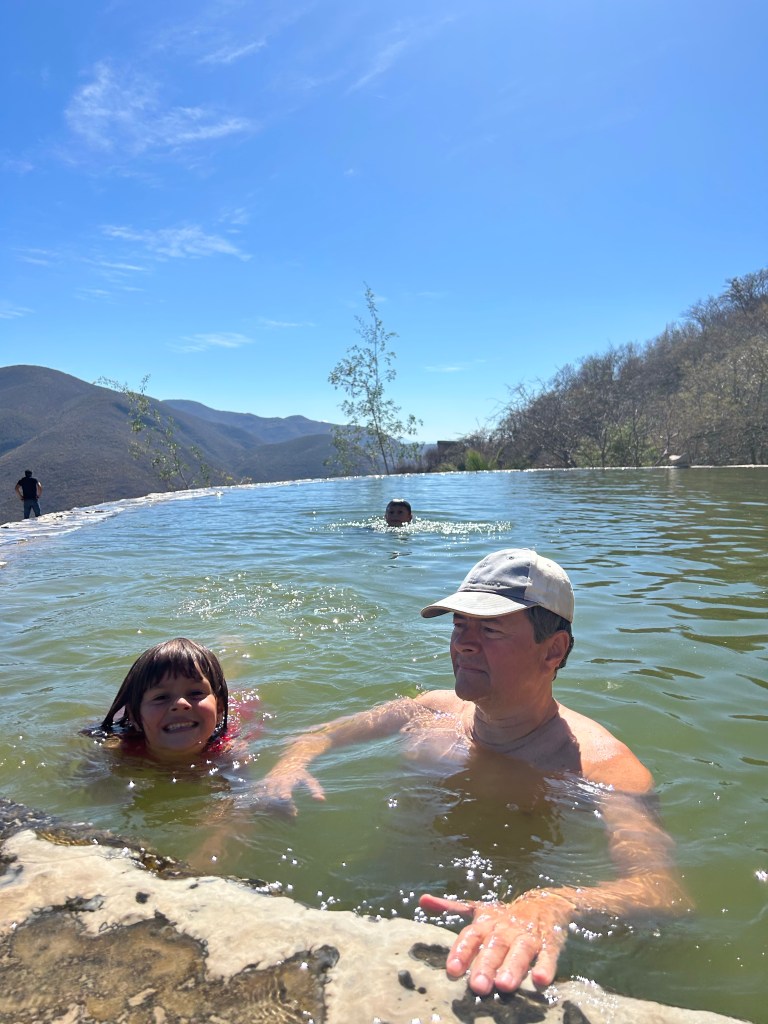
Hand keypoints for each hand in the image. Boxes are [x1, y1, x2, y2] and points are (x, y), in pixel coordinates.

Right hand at [254, 767, 325, 816]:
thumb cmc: (301, 773)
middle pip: (273, 797)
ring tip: (283, 816)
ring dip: (272, 809)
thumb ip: (315, 789)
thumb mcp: (309, 780)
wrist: (289, 761)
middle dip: (280, 807)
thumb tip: (322, 800)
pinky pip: (259, 798)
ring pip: (265, 799)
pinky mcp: (262, 787)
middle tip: (292, 814)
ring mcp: (267, 785)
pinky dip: (262, 806)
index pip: (284, 789)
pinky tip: (267, 812)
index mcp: (286, 780)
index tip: (288, 803)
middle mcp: (275, 782)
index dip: (284, 795)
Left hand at [418, 888, 574, 995]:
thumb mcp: (478, 910)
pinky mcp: (549, 943)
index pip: (471, 936)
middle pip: (494, 946)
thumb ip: (451, 908)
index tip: (452, 971)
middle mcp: (505, 929)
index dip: (461, 952)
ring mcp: (528, 936)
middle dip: (485, 965)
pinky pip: (548, 955)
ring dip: (513, 968)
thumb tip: (422, 901)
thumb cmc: (504, 916)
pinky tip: (541, 981)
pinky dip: (546, 966)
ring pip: (520, 951)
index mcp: (486, 923)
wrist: (544, 903)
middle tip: (477, 986)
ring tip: (505, 986)